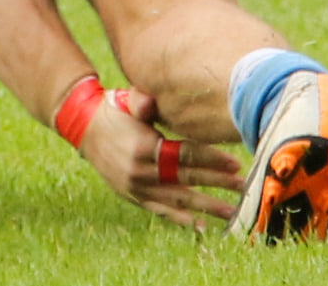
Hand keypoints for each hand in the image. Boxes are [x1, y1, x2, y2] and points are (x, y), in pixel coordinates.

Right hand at [78, 88, 241, 231]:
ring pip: (177, 200)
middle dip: (217, 183)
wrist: (85, 128)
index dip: (212, 159)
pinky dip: (180, 220)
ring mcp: (136, 186)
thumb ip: (142, 102)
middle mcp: (141, 170)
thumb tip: (148, 102)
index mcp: (144, 146)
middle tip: (243, 186)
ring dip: (206, 206)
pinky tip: (201, 226)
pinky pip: (160, 211)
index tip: (235, 163)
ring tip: (231, 212)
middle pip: (187, 178)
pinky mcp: (133, 196)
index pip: (185, 155)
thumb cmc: (115, 110)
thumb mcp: (127, 101)